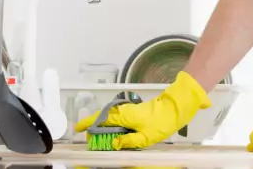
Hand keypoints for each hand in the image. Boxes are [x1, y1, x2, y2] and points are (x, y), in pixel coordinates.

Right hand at [74, 71, 210, 149]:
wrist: (174, 109)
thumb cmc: (160, 123)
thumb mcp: (144, 138)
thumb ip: (127, 141)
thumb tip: (113, 143)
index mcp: (122, 116)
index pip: (100, 119)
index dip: (88, 123)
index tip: (78, 129)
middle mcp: (123, 111)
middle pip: (102, 118)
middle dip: (94, 129)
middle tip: (89, 141)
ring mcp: (128, 111)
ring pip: (109, 119)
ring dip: (103, 128)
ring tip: (99, 140)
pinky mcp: (133, 113)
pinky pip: (117, 119)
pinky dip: (111, 127)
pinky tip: (113, 135)